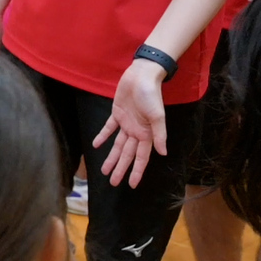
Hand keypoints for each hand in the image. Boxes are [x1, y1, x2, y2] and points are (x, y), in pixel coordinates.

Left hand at [93, 59, 167, 187]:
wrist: (141, 76)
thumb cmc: (151, 95)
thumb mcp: (157, 116)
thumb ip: (159, 135)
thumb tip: (164, 153)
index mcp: (147, 134)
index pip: (141, 157)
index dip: (137, 171)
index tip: (132, 185)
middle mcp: (137, 131)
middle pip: (127, 154)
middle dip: (121, 168)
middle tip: (113, 183)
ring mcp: (126, 123)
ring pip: (117, 145)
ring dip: (111, 157)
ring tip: (105, 171)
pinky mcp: (117, 113)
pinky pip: (109, 128)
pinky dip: (103, 136)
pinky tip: (96, 145)